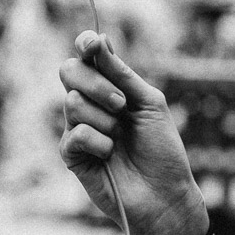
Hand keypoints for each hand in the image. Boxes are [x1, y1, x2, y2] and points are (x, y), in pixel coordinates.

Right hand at [59, 30, 209, 234]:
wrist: (164, 194)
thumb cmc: (162, 149)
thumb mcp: (149, 103)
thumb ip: (122, 74)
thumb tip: (100, 40)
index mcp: (109, 87)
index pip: (86, 56)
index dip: (85, 44)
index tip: (92, 44)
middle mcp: (90, 103)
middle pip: (69, 71)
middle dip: (96, 83)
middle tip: (122, 105)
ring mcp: (78, 127)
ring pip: (72, 102)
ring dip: (104, 119)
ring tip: (121, 137)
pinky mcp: (71, 154)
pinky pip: (75, 133)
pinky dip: (99, 141)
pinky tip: (110, 154)